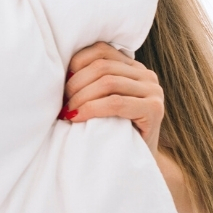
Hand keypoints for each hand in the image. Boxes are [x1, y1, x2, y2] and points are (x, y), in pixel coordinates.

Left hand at [61, 41, 163, 155]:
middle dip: (75, 84)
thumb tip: (58, 70)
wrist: (135, 162)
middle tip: (61, 102)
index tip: (60, 82)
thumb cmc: (111, 130)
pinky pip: (116, 103)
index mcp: (133, 67)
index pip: (101, 50)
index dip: (76, 63)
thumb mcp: (101, 100)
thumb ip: (92, 81)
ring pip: (108, 83)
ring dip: (80, 97)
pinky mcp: (154, 109)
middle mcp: (146, 75)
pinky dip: (92, 109)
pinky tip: (77, 117)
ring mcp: (154, 91)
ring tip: (67, 111)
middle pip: (102, 67)